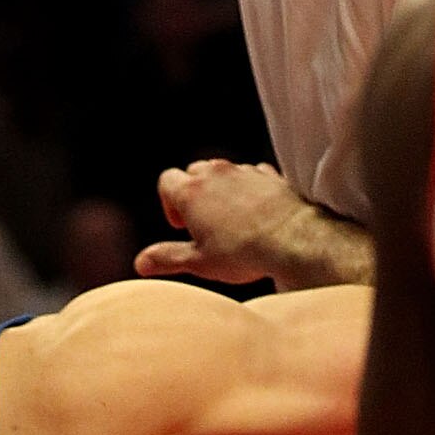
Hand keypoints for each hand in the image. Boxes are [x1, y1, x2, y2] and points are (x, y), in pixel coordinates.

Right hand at [136, 158, 300, 284]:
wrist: (294, 240)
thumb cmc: (243, 253)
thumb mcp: (199, 263)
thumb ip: (167, 258)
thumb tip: (141, 262)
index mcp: (191, 192)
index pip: (166, 180)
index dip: (169, 202)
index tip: (182, 225)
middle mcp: (215, 173)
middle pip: (193, 171)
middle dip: (194, 194)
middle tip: (205, 225)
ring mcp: (243, 171)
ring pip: (222, 172)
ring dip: (222, 190)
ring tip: (232, 221)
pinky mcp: (269, 174)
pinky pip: (251, 175)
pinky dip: (249, 189)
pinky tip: (257, 213)